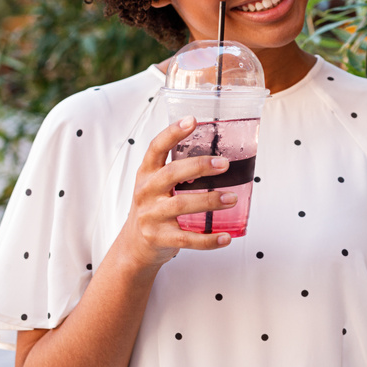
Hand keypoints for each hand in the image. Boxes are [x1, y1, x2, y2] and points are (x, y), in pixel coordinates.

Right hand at [113, 116, 235, 271]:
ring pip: (182, 205)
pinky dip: (209, 239)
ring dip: (210, 201)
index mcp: (147, 174)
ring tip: (232, 198)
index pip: (156, 148)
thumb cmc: (153, 208)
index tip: (192, 121)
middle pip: (172, 174)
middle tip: (224, 164)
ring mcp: (151, 216)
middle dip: (199, 166)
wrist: (134, 245)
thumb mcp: (155, 184)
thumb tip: (221, 153)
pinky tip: (226, 236)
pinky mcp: (159, 238)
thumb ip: (178, 169)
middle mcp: (146, 192)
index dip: (173, 133)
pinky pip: (187, 239)